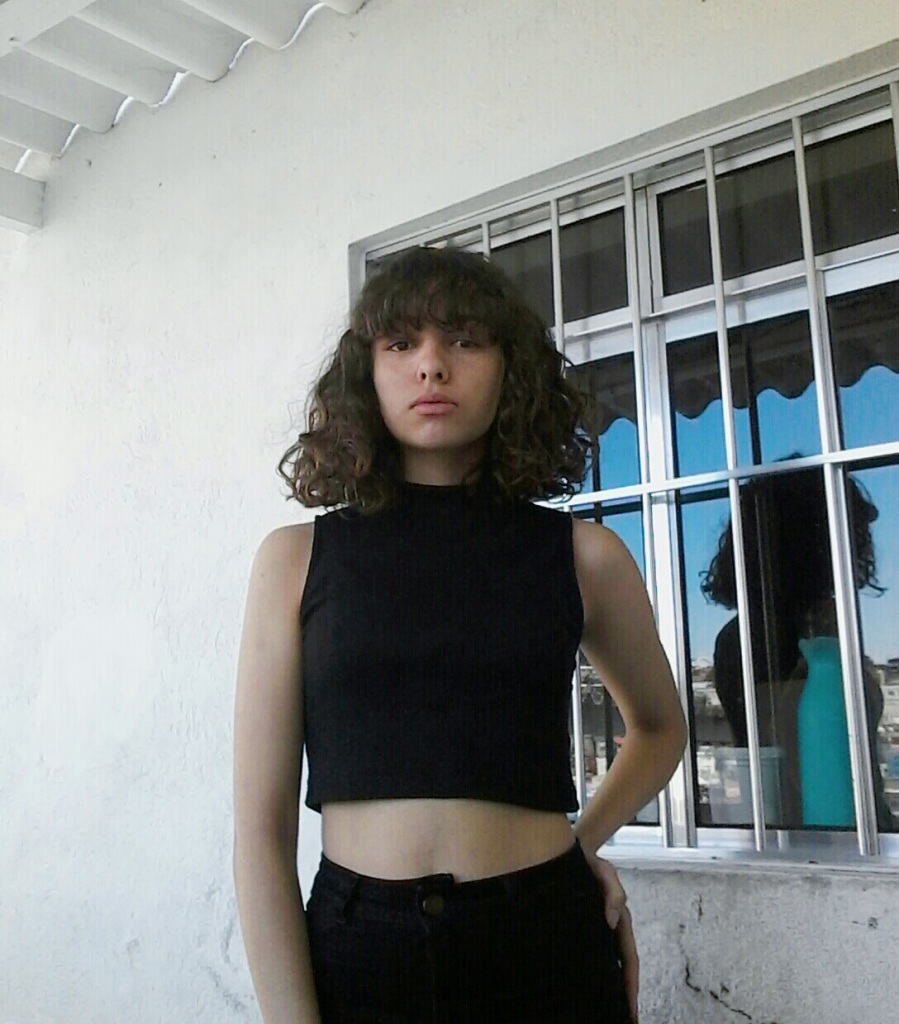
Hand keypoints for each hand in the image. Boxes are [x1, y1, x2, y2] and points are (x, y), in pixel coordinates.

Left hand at [582, 847, 638, 1023]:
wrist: (570, 850)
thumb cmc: (590, 861)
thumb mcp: (604, 871)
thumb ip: (613, 892)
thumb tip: (611, 922)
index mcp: (619, 921)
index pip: (629, 959)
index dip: (630, 984)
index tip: (630, 1006)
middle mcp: (611, 928)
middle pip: (621, 968)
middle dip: (625, 994)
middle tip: (625, 1017)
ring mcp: (598, 928)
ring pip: (606, 964)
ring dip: (610, 987)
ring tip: (609, 1011)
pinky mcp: (583, 926)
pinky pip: (592, 953)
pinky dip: (594, 972)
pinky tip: (586, 987)